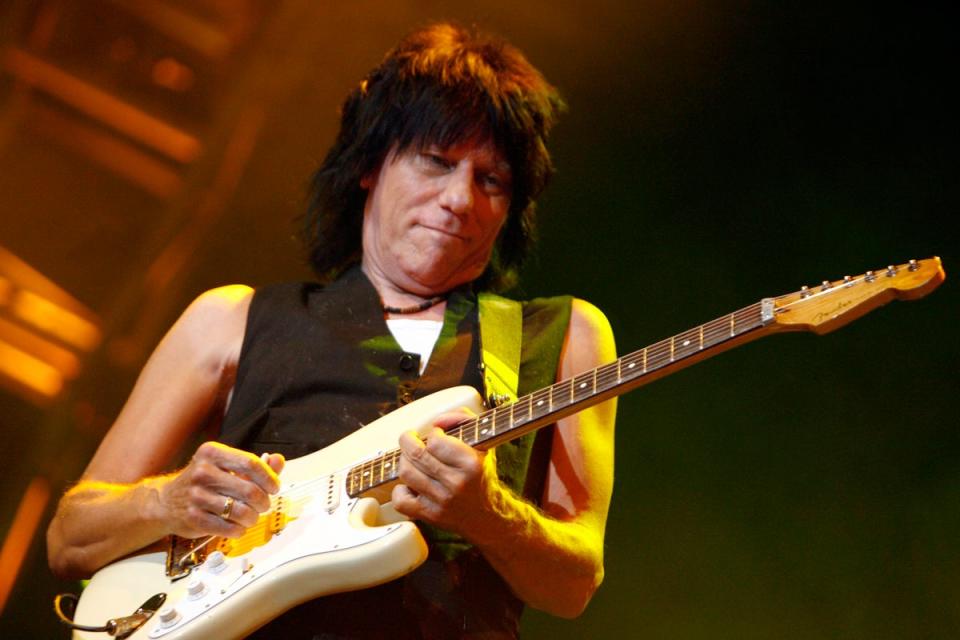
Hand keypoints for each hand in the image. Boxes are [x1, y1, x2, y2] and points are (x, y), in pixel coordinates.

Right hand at [156, 442, 284, 538]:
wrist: (167, 501)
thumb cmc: (204, 482)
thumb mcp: (226, 466)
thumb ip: (255, 465)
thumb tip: (279, 460)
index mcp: (212, 453)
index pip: (251, 464)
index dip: (269, 478)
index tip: (274, 487)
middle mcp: (202, 472)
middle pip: (250, 491)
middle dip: (264, 502)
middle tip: (263, 505)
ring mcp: (196, 496)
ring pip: (242, 512)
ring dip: (253, 518)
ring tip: (251, 516)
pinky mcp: (193, 518)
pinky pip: (229, 528)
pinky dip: (239, 530)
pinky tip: (238, 526)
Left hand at [391, 412, 501, 541]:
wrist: (487, 516)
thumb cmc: (481, 475)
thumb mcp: (481, 441)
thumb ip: (461, 419)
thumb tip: (437, 421)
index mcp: (471, 463)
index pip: (435, 441)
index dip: (432, 434)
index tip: (436, 436)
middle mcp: (456, 483)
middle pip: (416, 454)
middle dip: (408, 440)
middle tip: (411, 438)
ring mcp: (441, 501)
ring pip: (406, 472)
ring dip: (405, 461)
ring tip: (412, 459)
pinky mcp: (429, 516)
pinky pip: (400, 499)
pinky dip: (400, 489)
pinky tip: (412, 484)